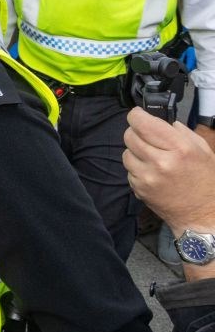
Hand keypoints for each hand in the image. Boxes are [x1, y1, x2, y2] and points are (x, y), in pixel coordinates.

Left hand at [124, 107, 214, 232]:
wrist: (202, 215)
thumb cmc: (206, 181)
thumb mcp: (203, 152)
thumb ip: (183, 132)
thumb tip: (164, 121)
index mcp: (179, 148)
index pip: (142, 123)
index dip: (136, 116)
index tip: (139, 116)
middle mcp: (160, 161)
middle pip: (129, 136)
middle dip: (136, 133)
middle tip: (147, 138)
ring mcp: (147, 177)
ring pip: (126, 153)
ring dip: (135, 152)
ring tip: (152, 158)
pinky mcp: (139, 189)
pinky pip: (129, 170)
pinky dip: (137, 169)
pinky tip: (152, 173)